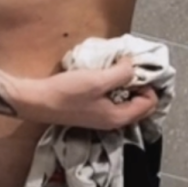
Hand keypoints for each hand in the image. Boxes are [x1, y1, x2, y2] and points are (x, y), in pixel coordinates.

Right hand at [14, 58, 159, 129]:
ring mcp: (102, 118)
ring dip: (128, 87)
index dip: (149, 85)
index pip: (149, 104)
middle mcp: (114, 121)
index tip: (137, 69)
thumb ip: (121, 73)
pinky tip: (106, 76)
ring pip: (126, 102)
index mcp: (119, 117)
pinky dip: (115, 89)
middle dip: (141, 87)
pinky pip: (114, 100)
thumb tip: (133, 65)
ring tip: (120, 69)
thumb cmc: (67, 92)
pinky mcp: (92, 111)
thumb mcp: (98, 80)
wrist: (38, 102)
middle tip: (131, 68)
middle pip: (140, 105)